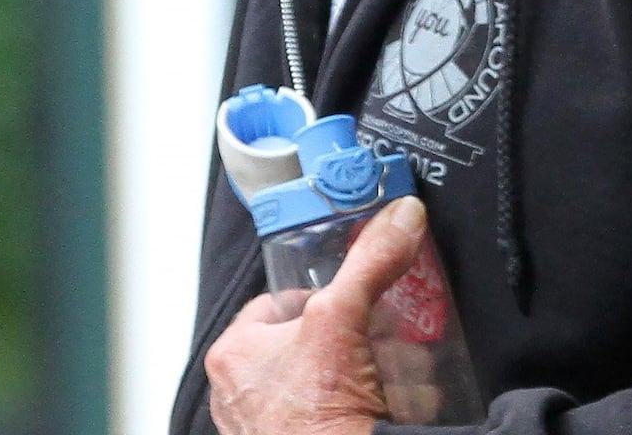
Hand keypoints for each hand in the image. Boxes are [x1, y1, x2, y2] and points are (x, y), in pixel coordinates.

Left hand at [202, 197, 425, 434]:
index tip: (352, 297)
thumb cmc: (316, 418)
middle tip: (380, 337)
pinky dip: (354, 409)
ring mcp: (262, 427)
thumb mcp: (344, 320)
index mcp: (233, 354)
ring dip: (356, 375)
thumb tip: (399, 218)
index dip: (320, 296)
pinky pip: (324, 417)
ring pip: (316, 382)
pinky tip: (380, 409)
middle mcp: (237, 393)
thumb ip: (371, 264)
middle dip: (347, 339)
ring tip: (389, 375)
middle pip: (302, 342)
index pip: (275, 302)